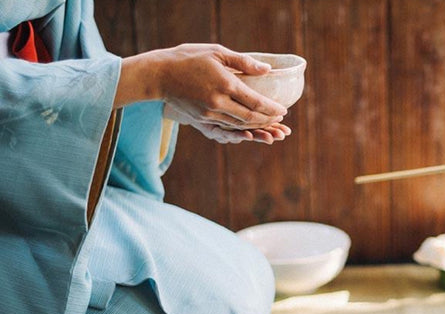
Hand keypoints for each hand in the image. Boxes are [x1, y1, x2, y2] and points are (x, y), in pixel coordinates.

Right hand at [116, 43, 289, 141]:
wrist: (159, 75)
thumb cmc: (189, 58)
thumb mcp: (217, 53)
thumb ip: (244, 61)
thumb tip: (267, 69)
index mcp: (225, 84)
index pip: (256, 102)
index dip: (272, 109)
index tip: (284, 111)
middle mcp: (219, 102)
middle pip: (250, 118)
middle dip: (268, 121)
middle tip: (279, 119)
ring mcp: (210, 113)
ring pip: (239, 125)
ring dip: (256, 126)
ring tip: (269, 124)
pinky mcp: (202, 119)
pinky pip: (227, 126)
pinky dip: (241, 127)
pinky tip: (249, 124)